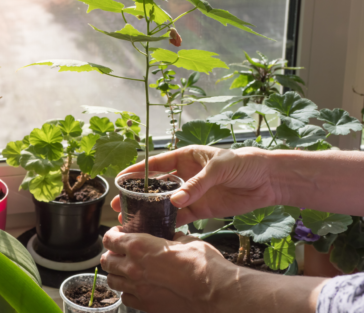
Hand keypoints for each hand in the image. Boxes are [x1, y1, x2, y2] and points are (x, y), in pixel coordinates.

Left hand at [101, 226, 325, 312]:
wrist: (214, 291)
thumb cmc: (202, 263)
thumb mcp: (185, 240)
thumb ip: (170, 238)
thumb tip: (170, 238)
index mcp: (139, 246)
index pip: (110, 239)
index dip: (112, 235)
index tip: (118, 234)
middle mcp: (133, 267)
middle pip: (106, 260)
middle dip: (111, 254)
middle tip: (121, 252)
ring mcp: (137, 288)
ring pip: (112, 281)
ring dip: (116, 273)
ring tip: (127, 270)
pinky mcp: (146, 305)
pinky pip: (126, 297)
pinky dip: (128, 291)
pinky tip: (138, 287)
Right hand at [111, 146, 277, 225]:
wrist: (268, 179)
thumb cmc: (244, 163)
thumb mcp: (219, 167)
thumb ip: (196, 184)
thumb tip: (174, 201)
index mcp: (185, 157)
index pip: (156, 164)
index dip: (137, 172)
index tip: (120, 179)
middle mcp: (185, 175)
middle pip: (156, 186)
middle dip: (137, 195)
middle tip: (119, 205)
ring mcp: (193, 193)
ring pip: (166, 203)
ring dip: (150, 211)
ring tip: (132, 220)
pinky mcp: (202, 209)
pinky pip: (182, 217)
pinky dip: (170, 223)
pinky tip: (157, 230)